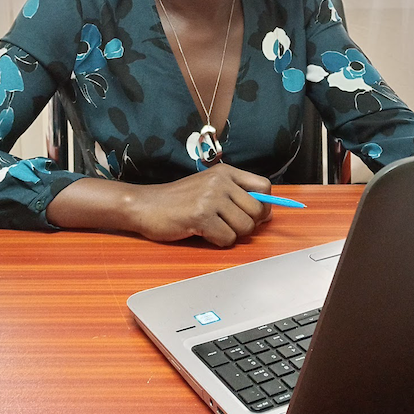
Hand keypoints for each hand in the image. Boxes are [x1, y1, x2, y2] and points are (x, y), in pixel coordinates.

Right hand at [129, 164, 272, 246]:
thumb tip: (267, 215)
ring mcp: (210, 198)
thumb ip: (237, 197)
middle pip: (258, 210)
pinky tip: (204, 233)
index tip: (254, 214)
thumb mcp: (210, 188)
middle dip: (248, 224)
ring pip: (245, 227)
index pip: (264, 185)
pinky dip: (219, 241)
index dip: (265, 204)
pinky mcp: (201, 216)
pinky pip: (228, 238)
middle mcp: (220, 181)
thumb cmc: (179, 200)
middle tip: (229, 225)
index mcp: (225, 171)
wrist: (145, 205)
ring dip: (232, 234)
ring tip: (213, 227)